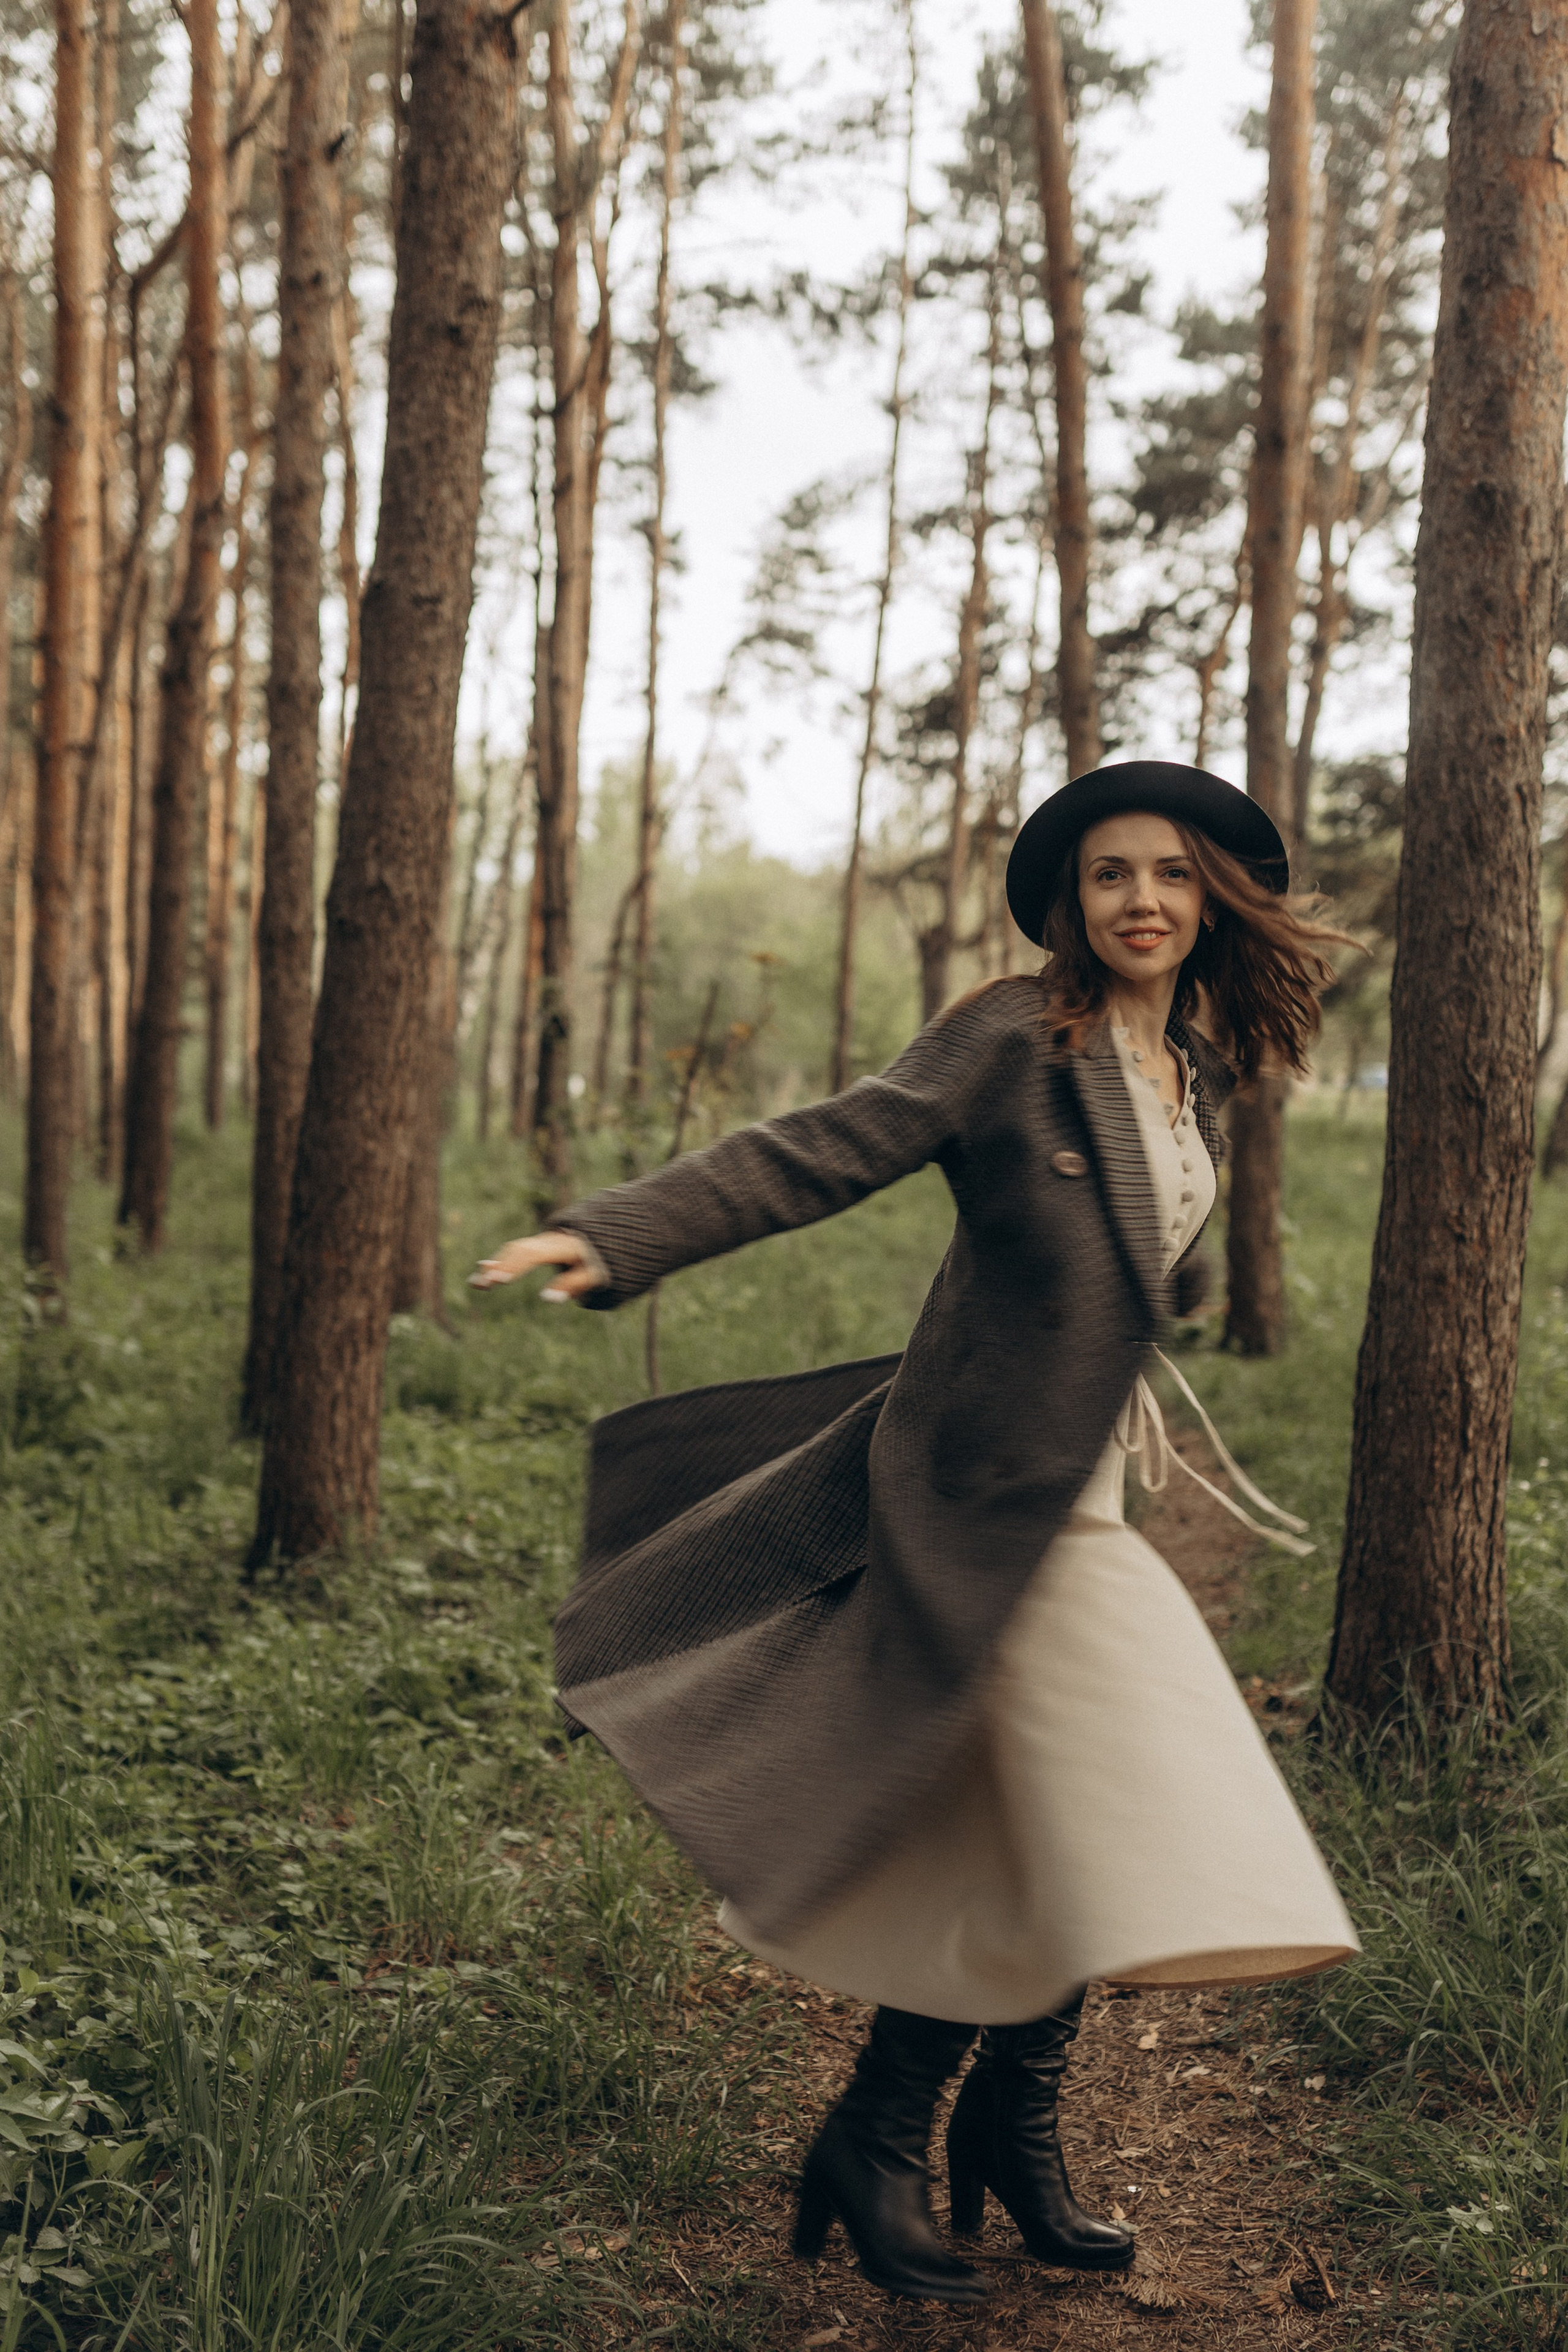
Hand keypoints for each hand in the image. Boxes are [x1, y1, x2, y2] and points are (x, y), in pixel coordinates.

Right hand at [468, 1230, 599, 1300]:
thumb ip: (572, 1284)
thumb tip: (546, 1298)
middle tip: (482, 1284)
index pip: (533, 1254)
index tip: (499, 1279)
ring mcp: (539, 1242)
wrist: (600, 1237)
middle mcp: (547, 1240)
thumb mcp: (593, 1273)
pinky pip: (514, 1251)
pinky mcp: (535, 1246)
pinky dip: (499, 1262)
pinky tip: (482, 1271)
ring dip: (495, 1266)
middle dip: (500, 1267)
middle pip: (518, 1250)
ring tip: (476, 1283)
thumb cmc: (597, 1260)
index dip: (515, 1265)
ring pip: (513, 1250)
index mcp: (562, 1245)